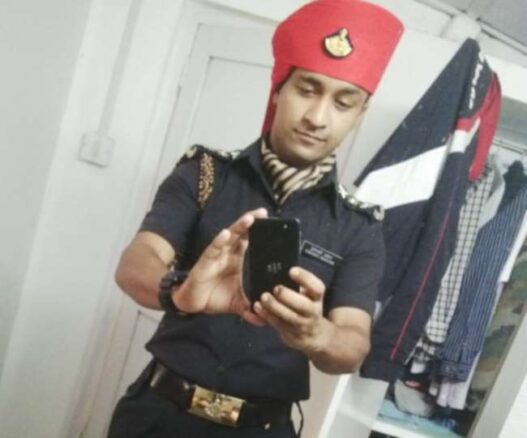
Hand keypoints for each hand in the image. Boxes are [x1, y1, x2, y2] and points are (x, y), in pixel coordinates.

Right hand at [175, 208, 267, 324]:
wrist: (192, 304)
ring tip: (249, 219)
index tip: (275, 225)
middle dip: (252, 222)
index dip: (261, 233)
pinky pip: (212, 249)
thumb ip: (252, 308)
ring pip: (229, 237)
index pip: (251, 241)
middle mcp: (227, 253)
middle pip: (242, 233)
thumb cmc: (214, 297)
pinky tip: (225, 234)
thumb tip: (267, 320)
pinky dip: (219, 241)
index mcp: (237, 259)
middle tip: (264, 213)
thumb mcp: (238, 303)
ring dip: (239, 227)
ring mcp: (216, 256)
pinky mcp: (205, 262)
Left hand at [253, 267, 330, 352]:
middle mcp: (312, 312)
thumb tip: (279, 268)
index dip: (305, 279)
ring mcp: (302, 325)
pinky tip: (257, 307)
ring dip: (275, 307)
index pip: (317, 288)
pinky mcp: (290, 334)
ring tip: (264, 297)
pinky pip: (277, 324)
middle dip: (289, 297)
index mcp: (317, 298)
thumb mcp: (309, 295)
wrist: (314, 335)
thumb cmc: (306, 306)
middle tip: (277, 288)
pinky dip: (266, 315)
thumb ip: (298, 284)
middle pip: (304, 306)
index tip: (291, 270)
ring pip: (289, 317)